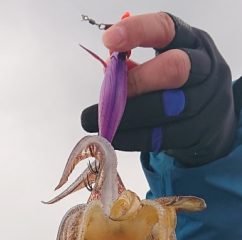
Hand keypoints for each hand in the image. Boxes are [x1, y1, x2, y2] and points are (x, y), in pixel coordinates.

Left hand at [81, 12, 237, 165]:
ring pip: (166, 108)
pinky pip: (164, 136)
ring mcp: (207, 100)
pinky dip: (135, 138)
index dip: (137, 32)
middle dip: (138, 82)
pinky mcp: (201, 130)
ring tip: (103, 124)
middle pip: (175, 69)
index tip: (109, 40)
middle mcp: (204, 66)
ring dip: (129, 116)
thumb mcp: (160, 66)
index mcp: (190, 41)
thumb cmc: (175, 88)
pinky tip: (116, 138)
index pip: (165, 28)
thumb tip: (108, 71)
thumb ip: (134, 65)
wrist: (210, 123)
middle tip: (108, 96)